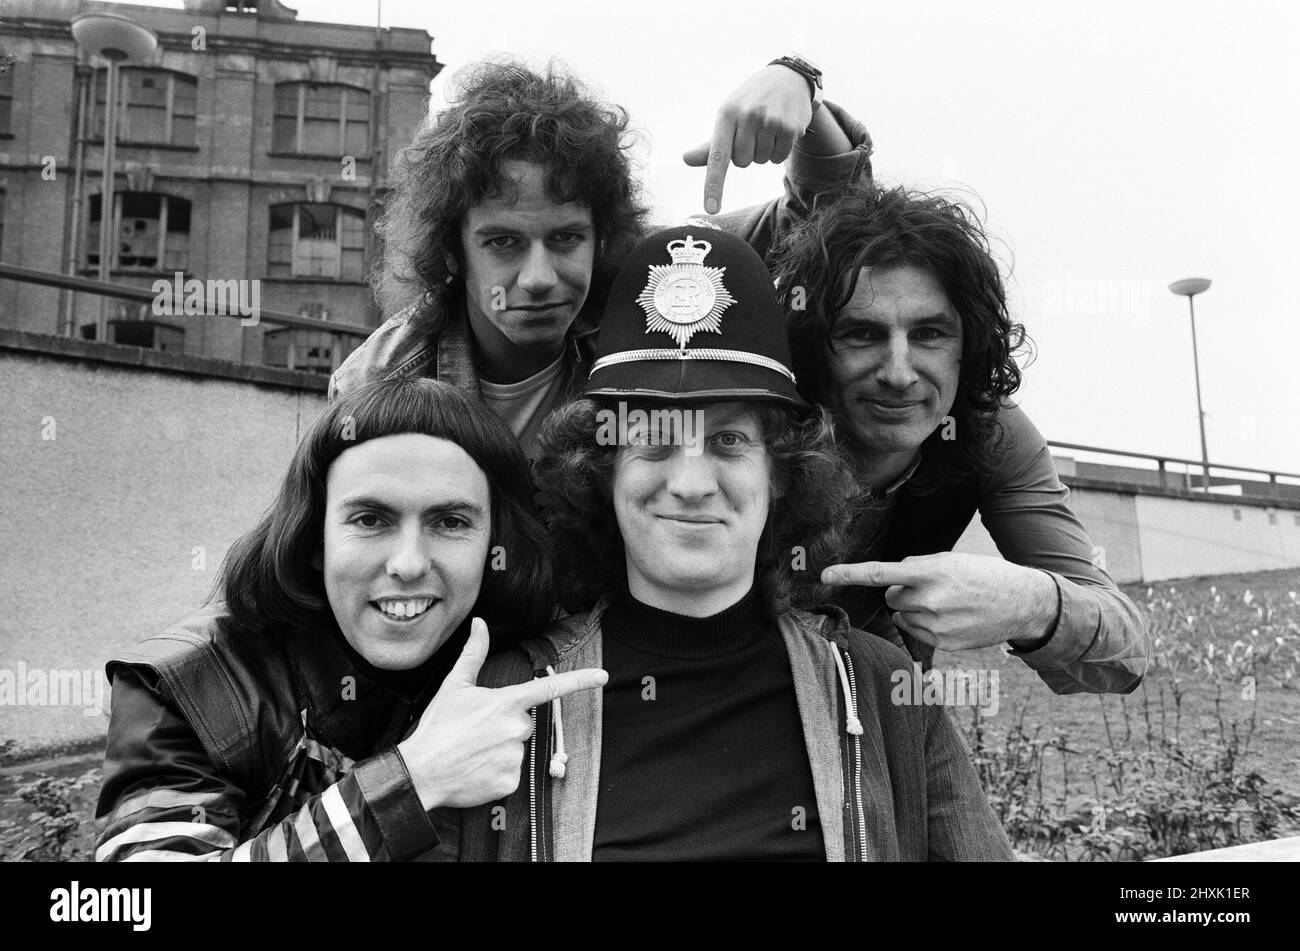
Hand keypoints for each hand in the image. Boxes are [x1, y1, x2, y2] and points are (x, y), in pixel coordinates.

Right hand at [397, 618, 607, 809]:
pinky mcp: (511, 781)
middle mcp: (516, 727)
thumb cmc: (437, 728)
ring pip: (517, 749)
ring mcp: (515, 756)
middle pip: (524, 723)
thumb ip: (473, 654)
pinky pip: (512, 774)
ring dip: (500, 750)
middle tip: (477, 733)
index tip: (602, 677)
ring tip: (473, 752)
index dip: (579, 681)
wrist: (421, 772)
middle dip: (505, 727)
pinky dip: (497, 773)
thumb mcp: (453, 686)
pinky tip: (477, 771)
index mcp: (506, 702)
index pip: (549, 688)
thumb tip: (479, 624)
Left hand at [682, 64, 814, 214]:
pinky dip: (779, 151)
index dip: (714, 185)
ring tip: (768, 128)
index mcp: (726, 114)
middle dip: (747, 153)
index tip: (711, 209)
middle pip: (741, 163)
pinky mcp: (790, 127)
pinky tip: (781, 130)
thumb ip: (711, 145)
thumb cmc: (750, 103)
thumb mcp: (728, 117)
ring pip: (761, 161)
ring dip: (764, 152)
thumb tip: (686, 159)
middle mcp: (747, 116)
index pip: (717, 157)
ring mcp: (770, 121)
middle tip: (753, 131)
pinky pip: (779, 159)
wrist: (787, 78)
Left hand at [820, 553, 1059, 651]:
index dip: (849, 574)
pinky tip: (952, 617)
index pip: (880, 573)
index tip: (824, 575)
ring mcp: (936, 624)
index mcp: (931, 572)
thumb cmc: (984, 575)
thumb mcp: (952, 560)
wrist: (1022, 603)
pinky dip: (927, 623)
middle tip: (935, 586)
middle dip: (905, 590)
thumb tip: (892, 579)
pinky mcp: (943, 642)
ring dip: (916, 608)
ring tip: (948, 602)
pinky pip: (917, 630)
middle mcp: (930, 600)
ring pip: (903, 614)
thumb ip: (918, 566)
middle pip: (892, 596)